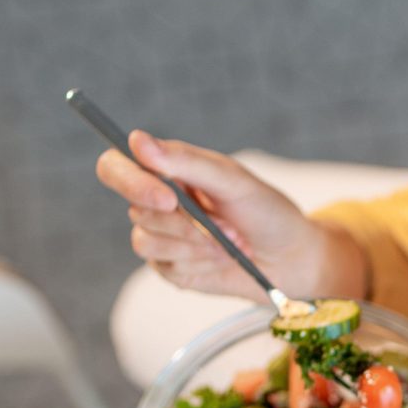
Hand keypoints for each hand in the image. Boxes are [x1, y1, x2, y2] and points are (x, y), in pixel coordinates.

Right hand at [95, 130, 363, 299]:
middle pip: (135, 208)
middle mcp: (158, 201)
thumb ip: (186, 162)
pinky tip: (222, 258)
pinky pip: (165, 266)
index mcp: (168, 170)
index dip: (131, 181)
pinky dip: (199, 263)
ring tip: (229, 241)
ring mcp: (162, 236)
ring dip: (196, 245)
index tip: (168, 197)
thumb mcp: (233, 181)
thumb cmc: (266, 212)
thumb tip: (136, 141)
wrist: (290, 259)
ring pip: (147, 241)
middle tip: (218, 228)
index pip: (117, 166)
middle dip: (182, 223)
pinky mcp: (170, 267)